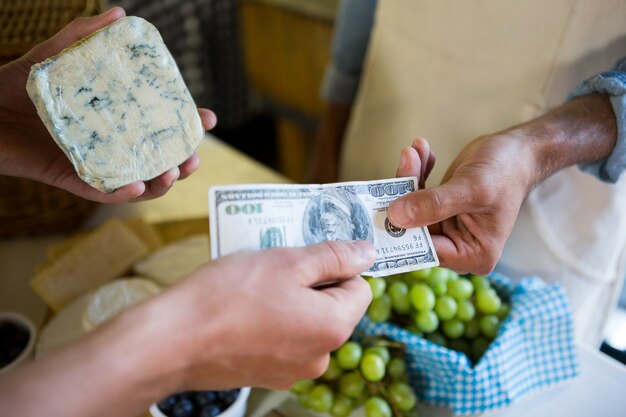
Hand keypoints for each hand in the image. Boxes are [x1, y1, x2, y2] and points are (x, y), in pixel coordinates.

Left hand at [0, 7, 216, 202]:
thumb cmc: (15, 85)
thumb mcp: (53, 58)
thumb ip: (81, 37)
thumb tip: (118, 15)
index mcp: (114, 120)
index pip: (158, 126)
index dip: (186, 125)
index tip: (208, 118)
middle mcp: (109, 145)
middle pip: (156, 160)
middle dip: (183, 161)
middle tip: (195, 154)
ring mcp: (93, 164)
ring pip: (138, 182)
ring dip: (162, 182)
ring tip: (174, 171)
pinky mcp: (70, 179)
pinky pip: (103, 192)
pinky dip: (124, 193)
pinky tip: (139, 185)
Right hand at [0, 241, 374, 416]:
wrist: (174, 340)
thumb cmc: (229, 295)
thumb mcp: (287, 261)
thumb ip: (334, 256)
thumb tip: (368, 253)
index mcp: (333, 327)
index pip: (360, 288)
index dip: (337, 266)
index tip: (307, 254)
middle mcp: (321, 357)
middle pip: (333, 307)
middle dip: (311, 282)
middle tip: (276, 265)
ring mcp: (293, 370)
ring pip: (306, 321)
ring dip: (290, 300)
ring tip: (255, 287)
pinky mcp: (267, 374)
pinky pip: (284, 339)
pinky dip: (273, 321)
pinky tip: (244, 309)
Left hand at [389, 135, 532, 273]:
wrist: (519, 150)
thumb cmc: (506, 171)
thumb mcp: (472, 188)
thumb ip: (435, 204)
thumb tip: (396, 217)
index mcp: (473, 255)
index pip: (427, 250)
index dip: (402, 231)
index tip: (381, 206)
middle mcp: (458, 247)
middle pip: (414, 228)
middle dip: (405, 194)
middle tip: (404, 162)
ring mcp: (446, 228)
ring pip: (411, 208)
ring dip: (409, 177)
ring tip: (413, 151)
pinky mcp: (438, 209)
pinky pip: (417, 195)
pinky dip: (417, 173)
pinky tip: (422, 150)